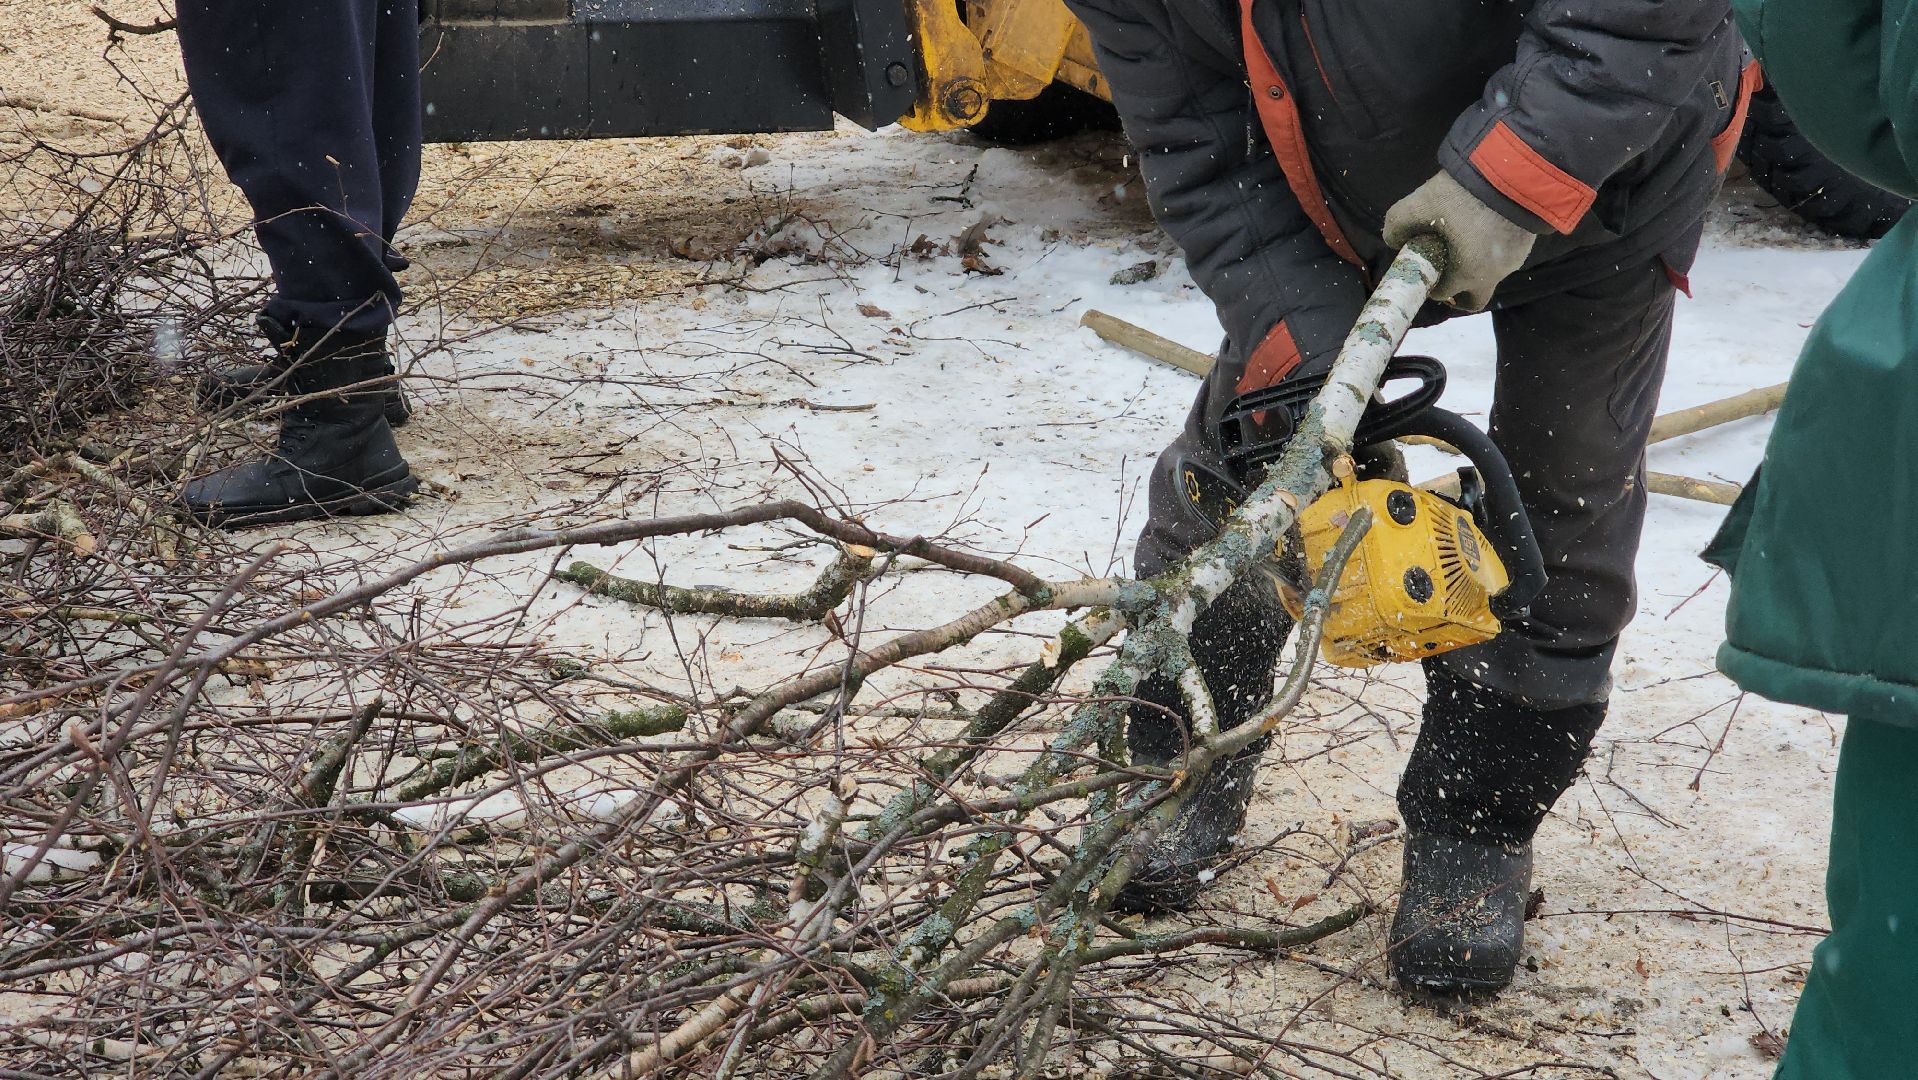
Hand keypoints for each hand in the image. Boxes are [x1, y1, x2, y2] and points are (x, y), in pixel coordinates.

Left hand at [1383, 171, 1536, 311]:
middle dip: (1458, 289)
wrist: (1514, 169)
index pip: (1444, 294)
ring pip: (1491, 273)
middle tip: (1447, 267)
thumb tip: (1394, 240)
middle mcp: (1495, 274)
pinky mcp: (1528, 241)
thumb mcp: (1418, 204)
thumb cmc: (1463, 194)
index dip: (1431, 284)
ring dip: (1475, 264)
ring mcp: (1516, 258)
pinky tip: (1484, 224)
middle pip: (1474, 297)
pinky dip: (1492, 247)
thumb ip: (1397, 226)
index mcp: (1468, 273)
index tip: (1426, 268)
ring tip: (1464, 235)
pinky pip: (1506, 253)